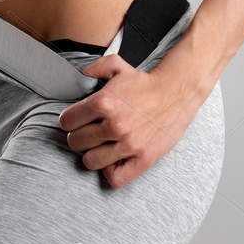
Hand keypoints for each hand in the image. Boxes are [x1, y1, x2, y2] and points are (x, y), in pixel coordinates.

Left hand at [58, 49, 209, 188]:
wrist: (176, 93)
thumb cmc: (145, 83)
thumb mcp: (116, 66)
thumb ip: (92, 68)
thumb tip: (77, 76)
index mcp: (104, 102)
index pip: (67, 122)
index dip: (69, 121)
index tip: (74, 121)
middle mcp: (114, 125)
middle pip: (75, 142)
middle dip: (78, 136)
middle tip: (87, 133)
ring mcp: (129, 144)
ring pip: (90, 161)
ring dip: (92, 154)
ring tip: (99, 147)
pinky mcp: (144, 158)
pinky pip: (115, 177)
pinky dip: (110, 171)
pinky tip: (112, 160)